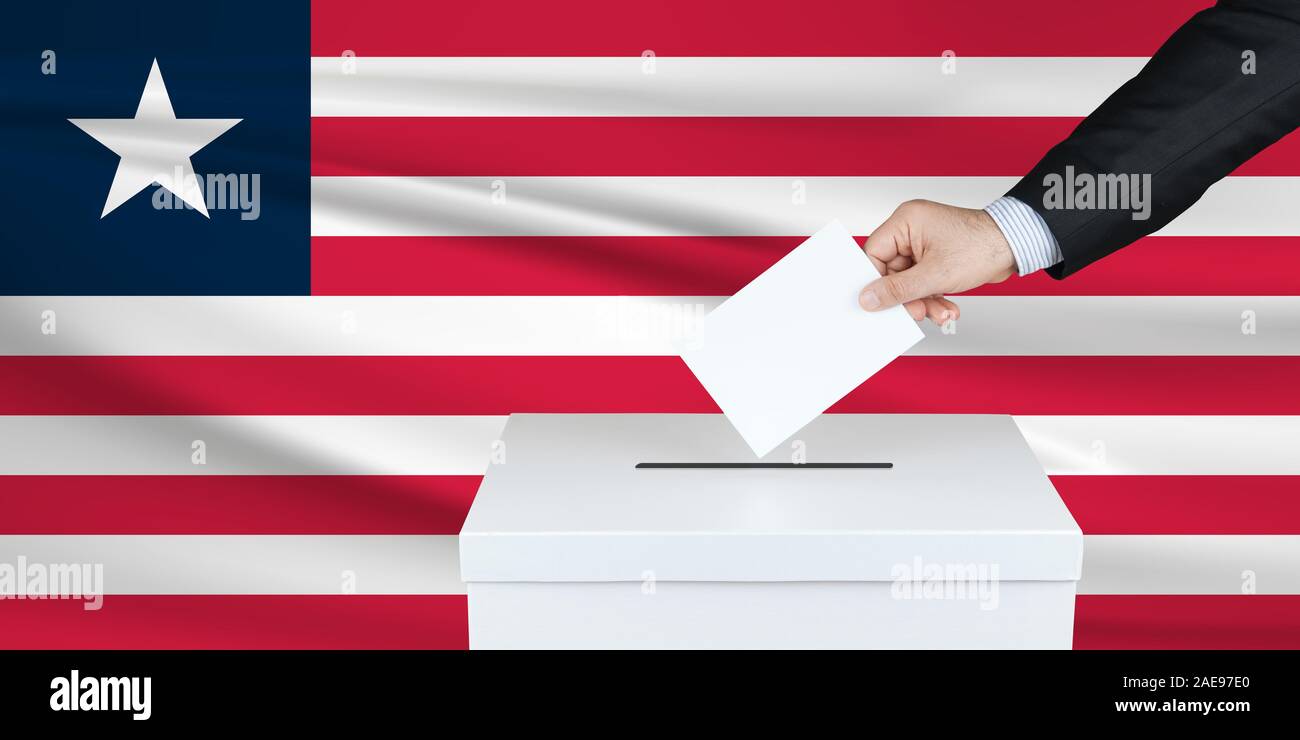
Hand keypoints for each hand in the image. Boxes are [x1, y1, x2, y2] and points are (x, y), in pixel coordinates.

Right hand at [858, 200, 1016, 324]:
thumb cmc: (983, 246)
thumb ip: (897, 289)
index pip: (874, 254)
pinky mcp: (935, 256)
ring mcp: (924, 243)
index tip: (880, 302)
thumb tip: (869, 299)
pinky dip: (932, 296)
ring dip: (922, 301)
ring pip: (908, 280)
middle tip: (917, 312)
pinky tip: (945, 306)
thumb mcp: (934, 275)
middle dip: (907, 297)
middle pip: (891, 271)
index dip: (876, 281)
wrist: (1017, 246)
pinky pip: (923, 280)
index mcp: (905, 221)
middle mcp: (912, 229)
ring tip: (939, 312)